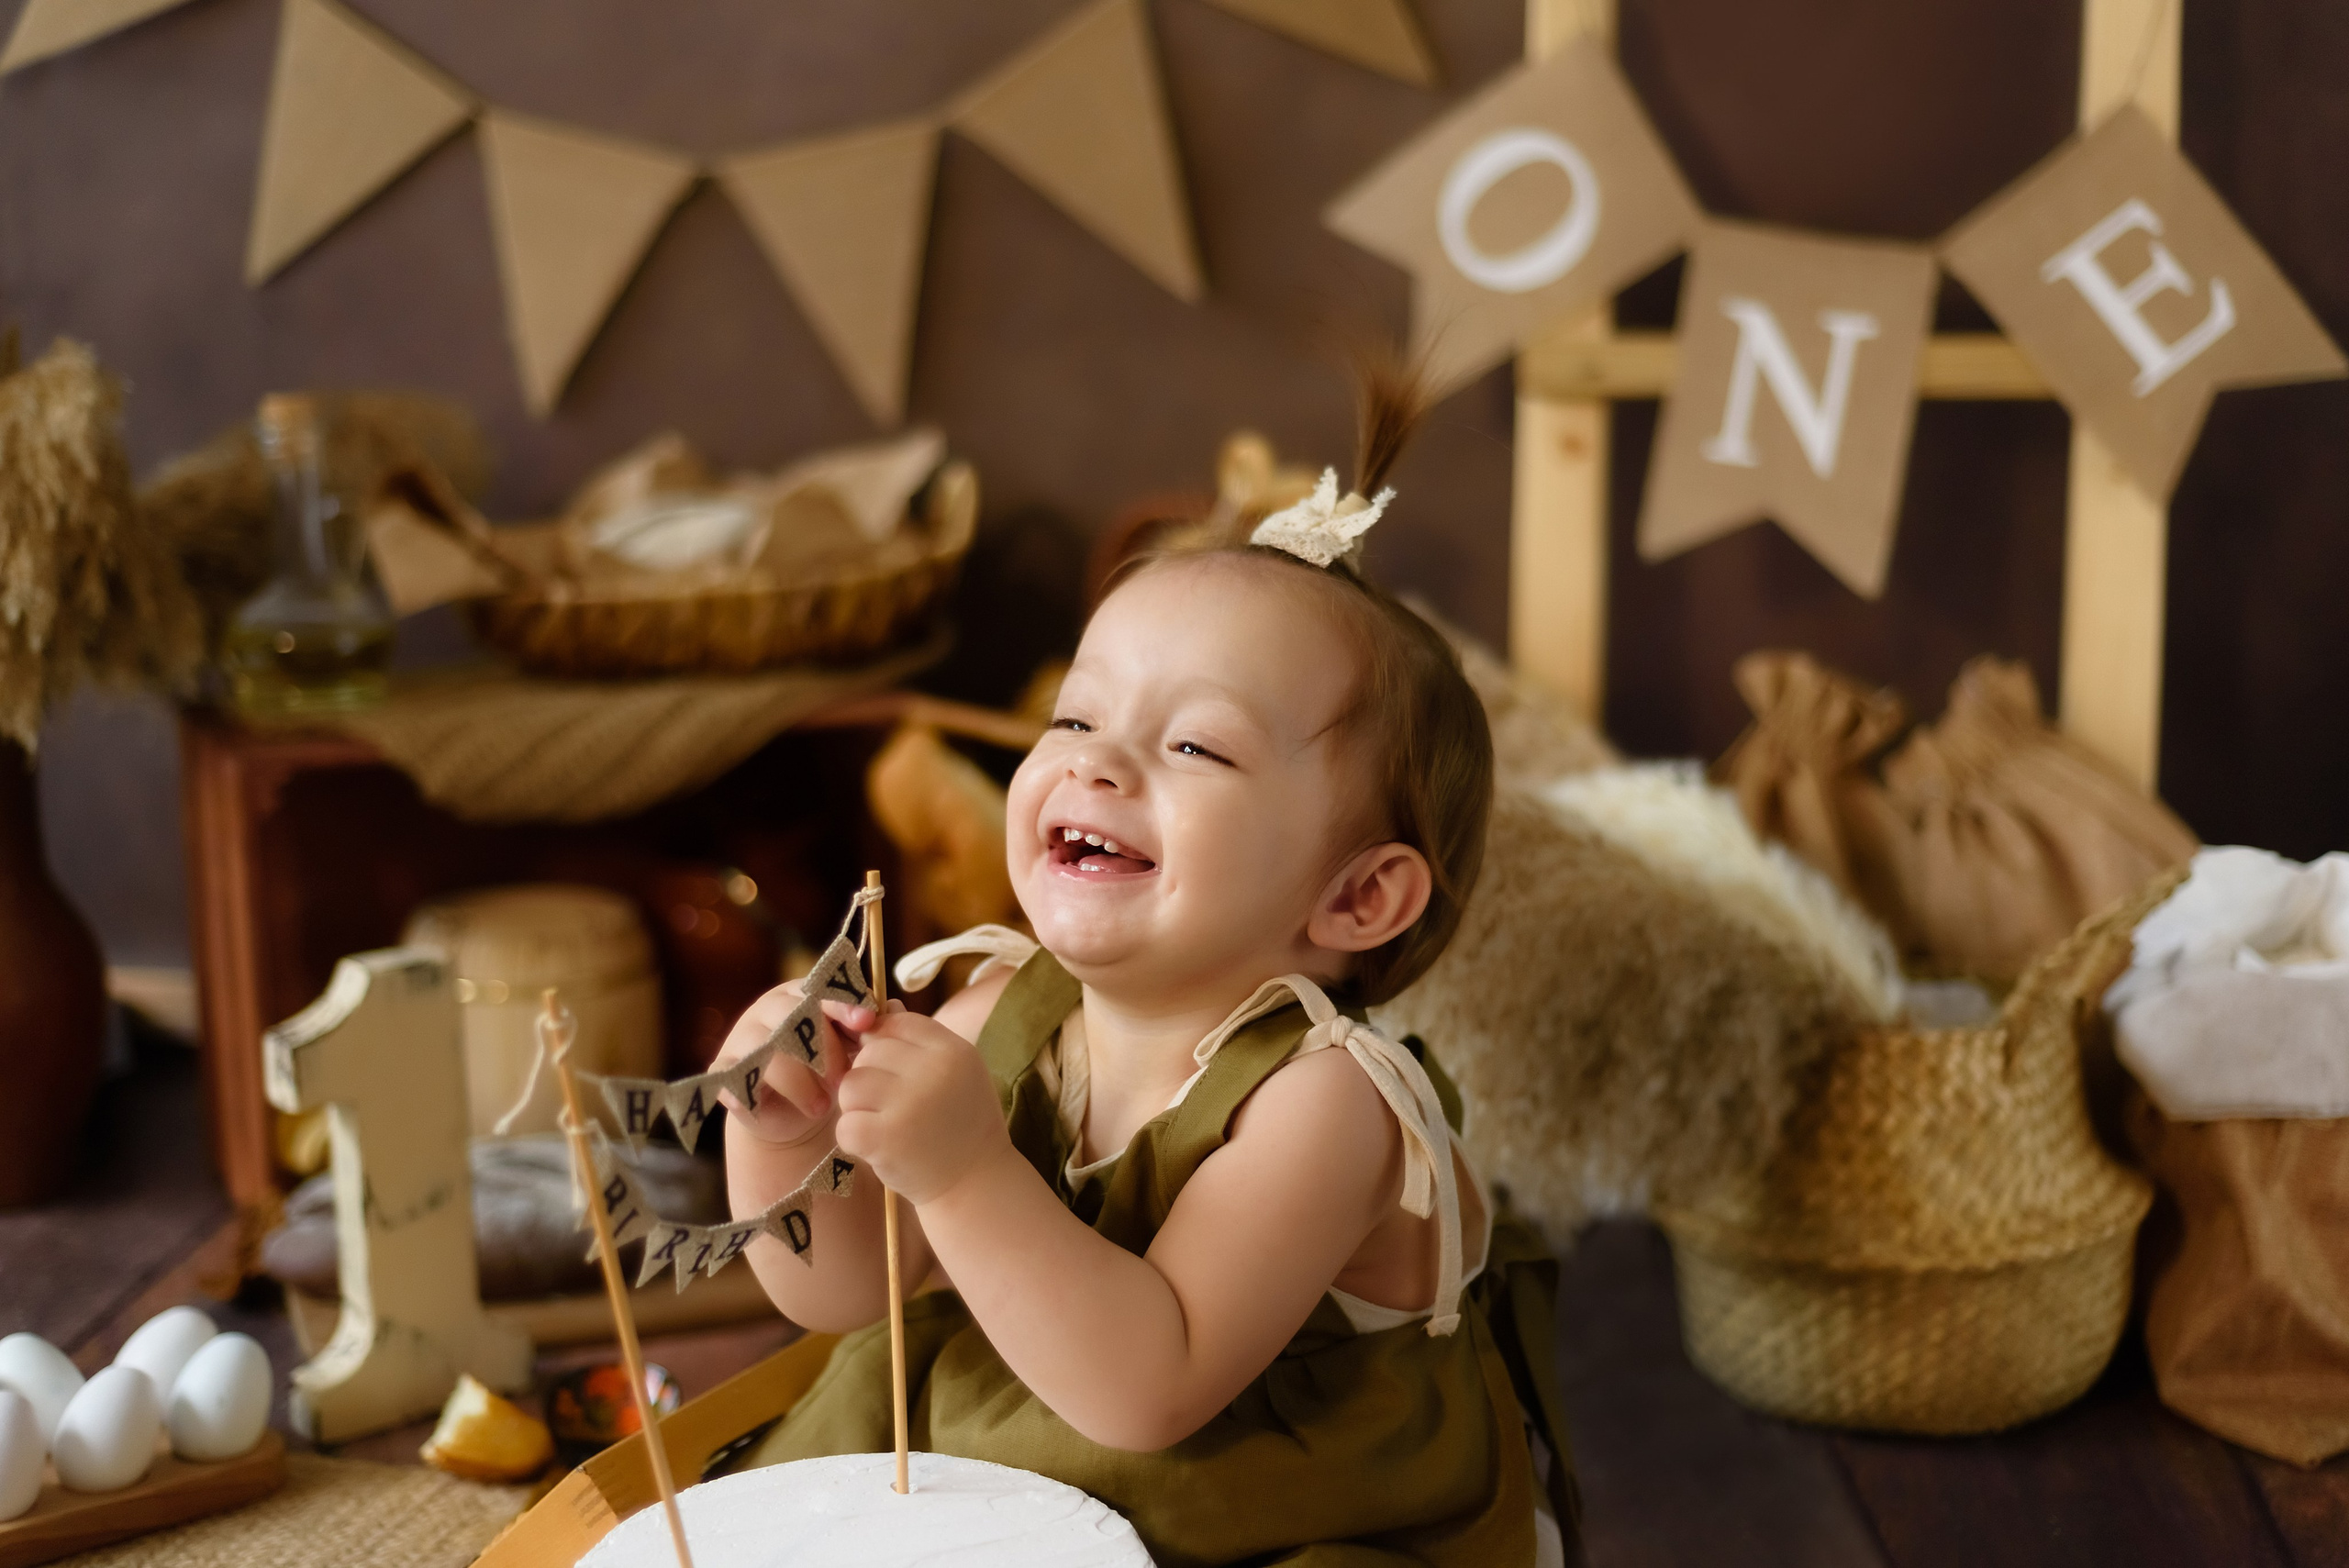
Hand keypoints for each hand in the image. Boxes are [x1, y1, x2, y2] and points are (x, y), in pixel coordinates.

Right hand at [712, 982, 872, 1146]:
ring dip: (800, 1082)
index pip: (823, 988)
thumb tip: (894, 1009)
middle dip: (825, 1049)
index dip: (845, 1003)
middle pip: (795, 1016)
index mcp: (804, 994)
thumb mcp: (854, 1049)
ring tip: (822, 1108)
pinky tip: (764, 1108)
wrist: (796, 1113)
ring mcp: (744, 1037)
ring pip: (769, 1051)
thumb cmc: (830, 1070)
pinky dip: (749, 1094)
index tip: (867, 1022)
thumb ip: (873, 1027)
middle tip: (845, 1079)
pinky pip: (732, 1077)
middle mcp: (770, 1009)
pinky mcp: (724, 1070)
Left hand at [833, 1009, 1012, 1203]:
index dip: (884, 1044)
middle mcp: (934, 1071)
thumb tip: (876, 1009)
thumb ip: (919, 1043)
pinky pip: (845, 1124)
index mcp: (954, 1050)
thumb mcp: (955, 1074)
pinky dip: (853, 1139)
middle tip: (889, 1108)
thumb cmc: (960, 1125)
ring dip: (857, 1108)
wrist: (976, 1186)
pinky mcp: (886, 1139)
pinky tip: (877, 1148)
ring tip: (883, 1126)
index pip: (897, 1023)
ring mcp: (910, 1104)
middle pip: (870, 1052)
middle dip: (870, 1079)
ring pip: (851, 1085)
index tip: (890, 1072)